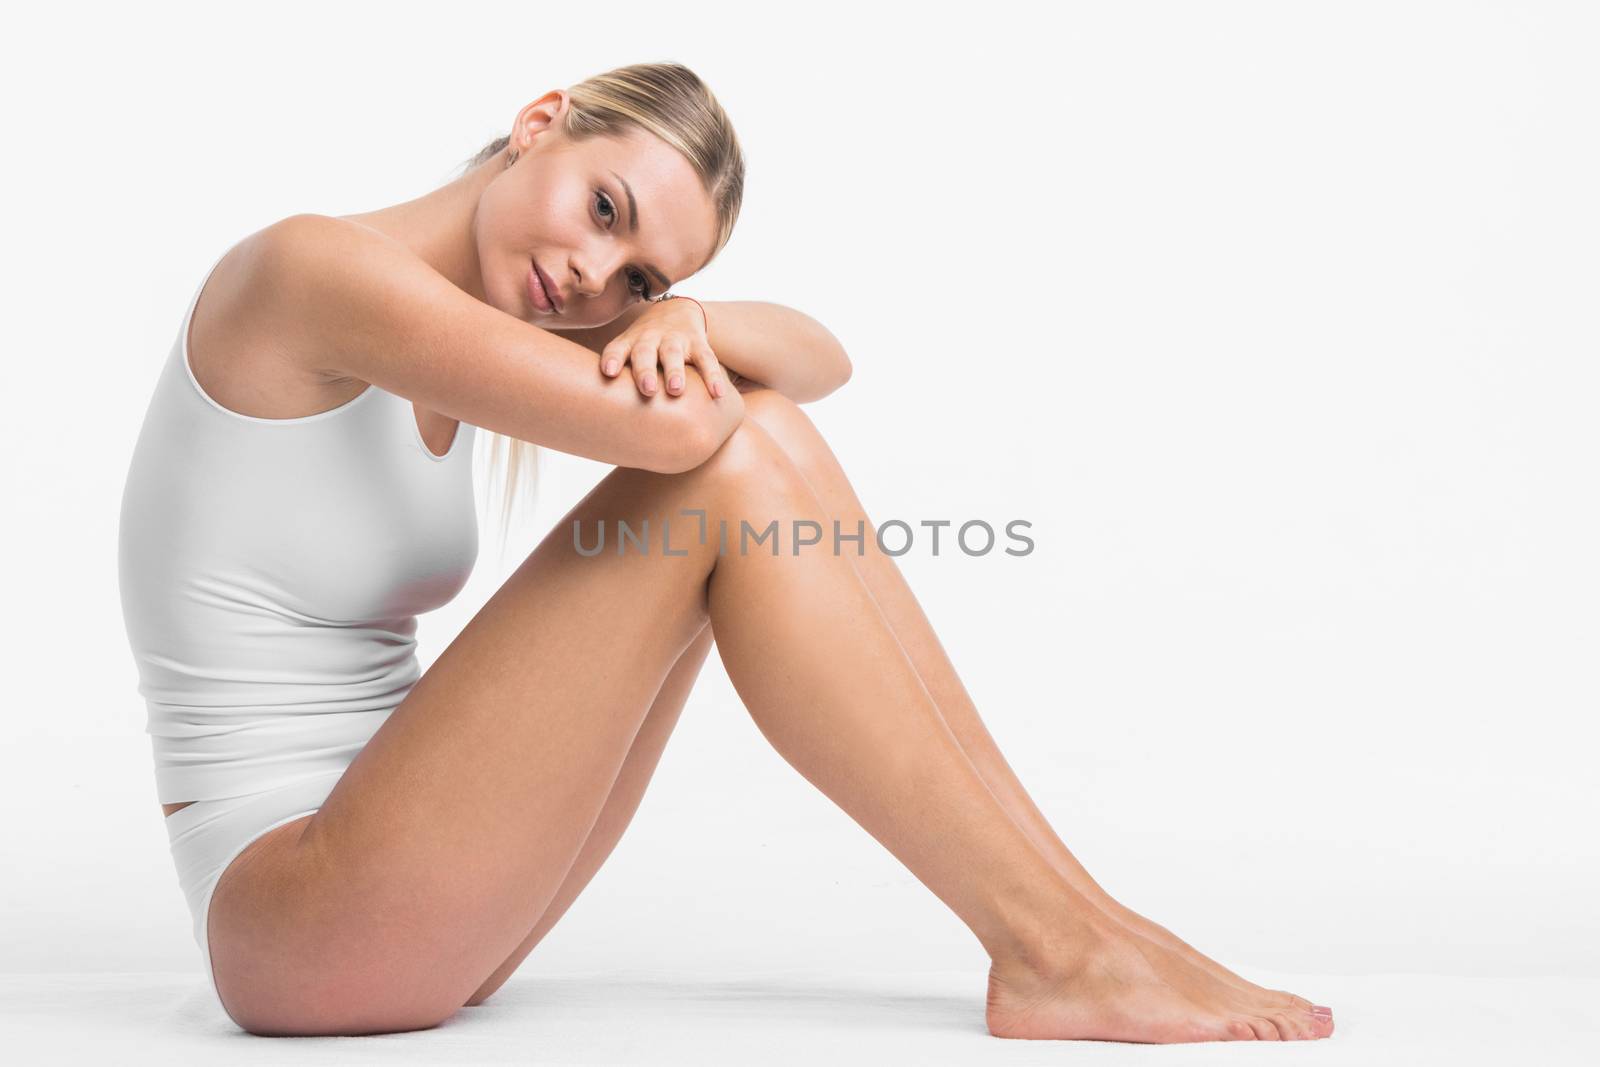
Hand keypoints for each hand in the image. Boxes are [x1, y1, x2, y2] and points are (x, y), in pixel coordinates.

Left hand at [599, 298, 729, 398]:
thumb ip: (620, 373)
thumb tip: (608, 416)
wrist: (676, 310)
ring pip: (673, 353)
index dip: (612, 359)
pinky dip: (712, 376)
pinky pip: (706, 359)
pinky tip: (717, 393)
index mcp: (630, 342)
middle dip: (645, 370)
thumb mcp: (630, 350)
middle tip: (647, 389)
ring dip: (674, 371)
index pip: (617, 348)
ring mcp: (675, 339)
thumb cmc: (645, 345)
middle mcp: (650, 338)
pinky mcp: (698, 342)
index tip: (609, 373)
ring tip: (675, 390)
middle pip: (645, 352)